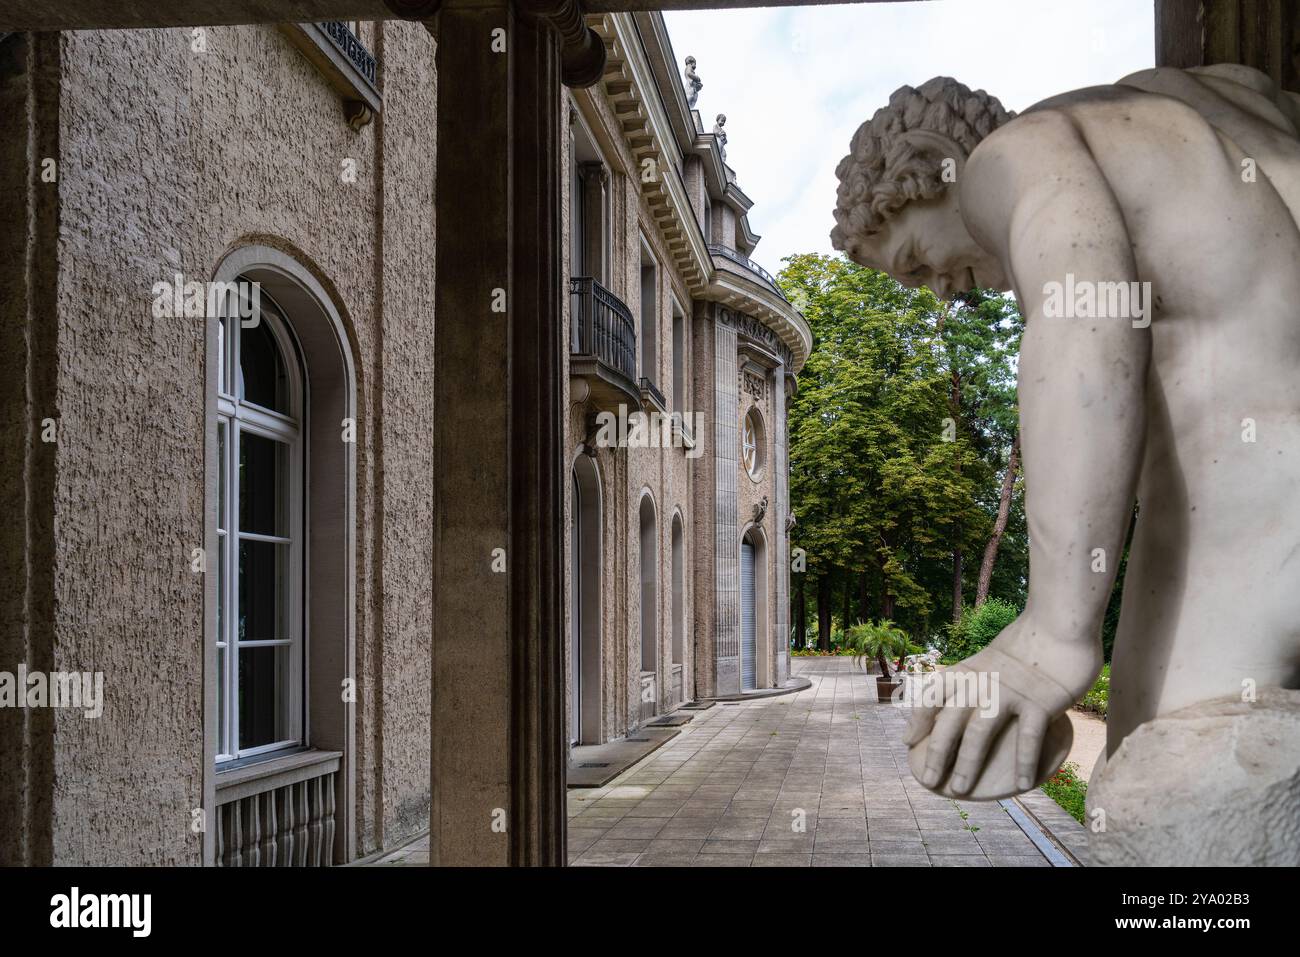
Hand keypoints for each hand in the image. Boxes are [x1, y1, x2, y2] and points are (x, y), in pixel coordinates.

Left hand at [902, 615, 1099, 794]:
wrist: (1060, 622)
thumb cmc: (1030, 642)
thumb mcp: (993, 656)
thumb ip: (980, 677)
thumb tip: (971, 701)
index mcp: (969, 670)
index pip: (933, 695)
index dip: (918, 718)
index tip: (908, 741)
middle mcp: (982, 682)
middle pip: (950, 722)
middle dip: (936, 753)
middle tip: (929, 780)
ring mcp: (1009, 693)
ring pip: (979, 734)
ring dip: (966, 764)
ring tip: (959, 788)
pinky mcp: (1040, 703)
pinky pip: (1028, 738)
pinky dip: (1023, 762)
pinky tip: (1023, 784)